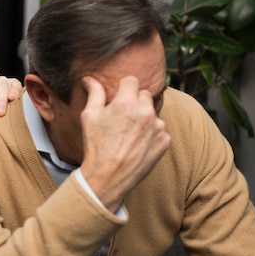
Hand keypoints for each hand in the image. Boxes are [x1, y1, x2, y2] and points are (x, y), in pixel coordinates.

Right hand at [80, 76, 170, 211]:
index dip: (123, 89)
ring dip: (144, 119)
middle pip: (144, 95)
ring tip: (129, 135)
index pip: (131, 81)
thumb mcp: (89, 117)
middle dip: (134, 102)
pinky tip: (137, 145)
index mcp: (126, 102)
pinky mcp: (165, 141)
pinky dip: (151, 135)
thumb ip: (94, 94)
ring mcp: (158, 126)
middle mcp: (146, 111)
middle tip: (122, 118)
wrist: (108, 177)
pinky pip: (159, 131)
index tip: (118, 98)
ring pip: (153, 113)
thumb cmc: (95, 146)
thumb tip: (89, 79)